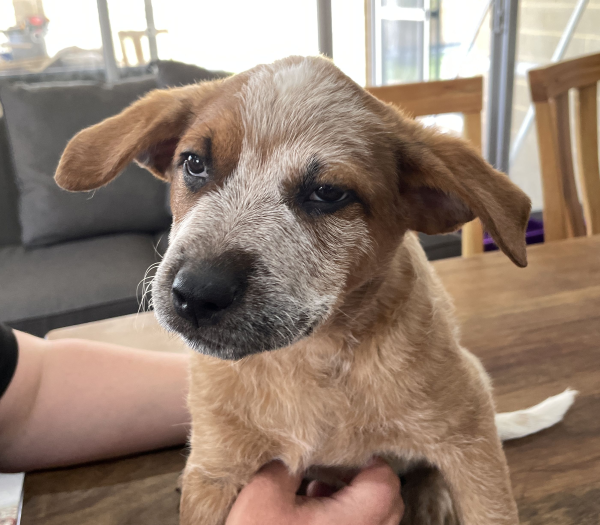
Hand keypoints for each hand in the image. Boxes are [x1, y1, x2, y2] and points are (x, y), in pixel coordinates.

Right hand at [226, 458, 403, 524]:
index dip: (370, 461)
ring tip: (320, 493)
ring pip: (378, 523)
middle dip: (364, 480)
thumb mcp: (264, 494)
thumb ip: (287, 465)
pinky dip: (349, 520)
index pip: (386, 483)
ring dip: (356, 502)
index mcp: (351, 522)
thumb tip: (298, 453)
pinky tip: (315, 516)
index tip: (347, 452)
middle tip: (333, 470)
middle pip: (389, 504)